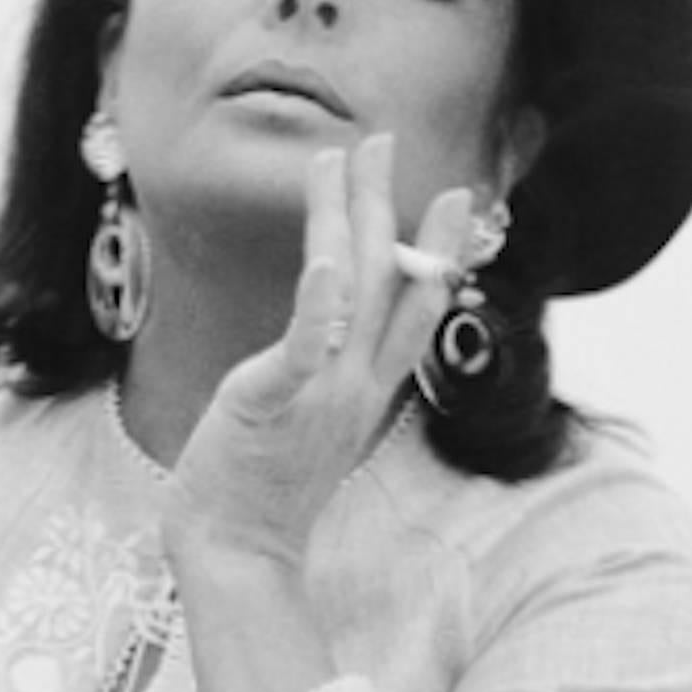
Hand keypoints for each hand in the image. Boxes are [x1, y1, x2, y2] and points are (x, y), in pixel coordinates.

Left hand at [165, 136, 473, 569]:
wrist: (236, 550)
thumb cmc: (262, 490)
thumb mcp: (311, 425)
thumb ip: (327, 378)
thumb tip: (333, 343)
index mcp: (367, 387)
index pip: (415, 307)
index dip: (438, 248)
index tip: (455, 195)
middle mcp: (356, 383)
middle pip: (387, 279)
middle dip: (387, 203)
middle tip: (386, 140)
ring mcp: (322, 391)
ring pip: (351, 291)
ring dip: (351, 220)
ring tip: (347, 160)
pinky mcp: (276, 401)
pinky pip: (305, 344)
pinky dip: (320, 300)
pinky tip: (326, 255)